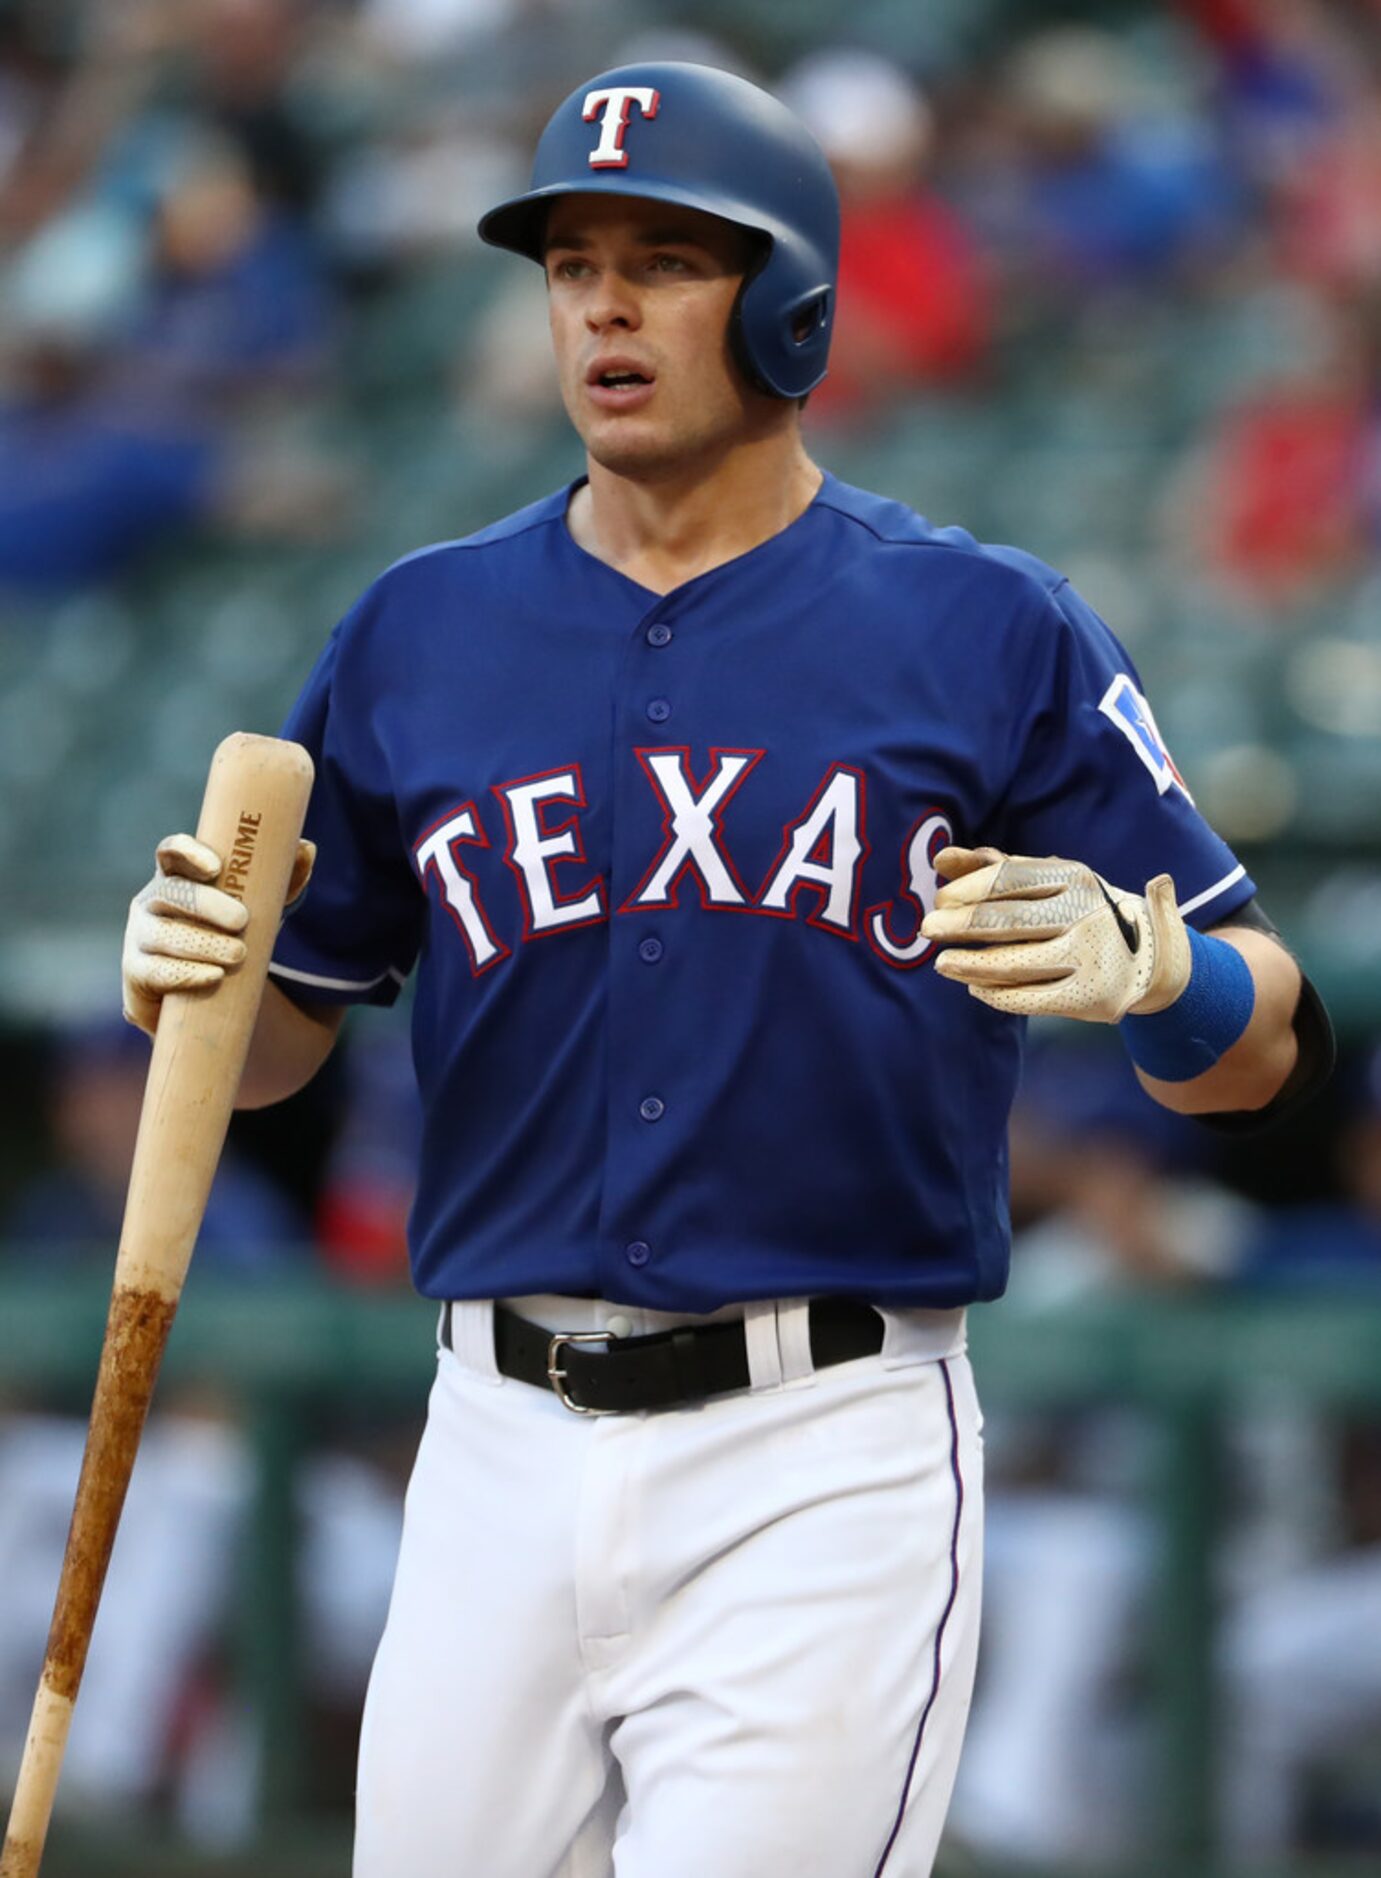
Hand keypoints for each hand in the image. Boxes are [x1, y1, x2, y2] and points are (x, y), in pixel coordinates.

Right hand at [122, 833, 314, 1036]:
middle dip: (206, 904)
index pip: (171, 852)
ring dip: (203, 944)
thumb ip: (283, 878)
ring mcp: (139, 937)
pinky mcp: (137, 973)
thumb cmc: (233, 934)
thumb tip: (306, 849)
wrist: (207, 991)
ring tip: (238, 955)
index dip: (188, 853)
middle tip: (242, 920)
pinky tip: (214, 976)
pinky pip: (156, 972)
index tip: (216, 866)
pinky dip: (187, 974)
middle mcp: (151, 901)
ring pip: (163, 934)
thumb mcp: (260, 905)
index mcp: (176, 875)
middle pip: (169, 893)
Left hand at [920, 846, 1191, 1022]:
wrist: (1153, 955)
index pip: (1013, 879)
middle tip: (927, 929)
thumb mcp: (1051, 880)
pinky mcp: (1091, 996)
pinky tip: (975, 988)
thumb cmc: (1084, 910)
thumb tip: (942, 860)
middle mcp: (1085, 914)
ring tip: (942, 964)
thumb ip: (996, 867)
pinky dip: (998, 994)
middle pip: (1011, 922)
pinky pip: (1033, 998)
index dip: (971, 889)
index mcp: (1075, 878)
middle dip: (963, 925)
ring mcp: (1090, 957)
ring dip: (972, 965)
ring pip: (1018, 964)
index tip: (940, 899)